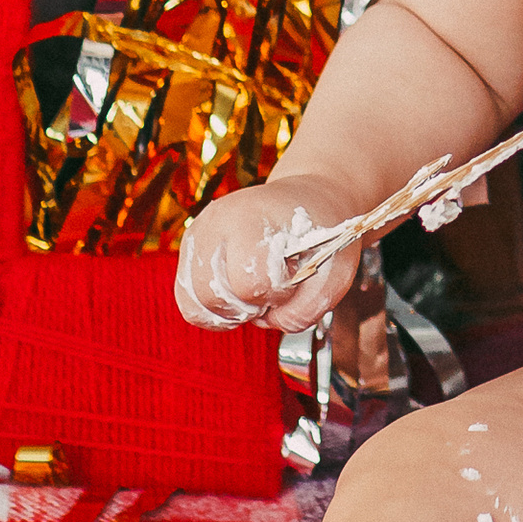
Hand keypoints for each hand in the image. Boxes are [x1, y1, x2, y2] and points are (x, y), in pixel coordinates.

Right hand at [175, 174, 363, 335]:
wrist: (307, 199)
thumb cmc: (321, 232)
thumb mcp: (335, 269)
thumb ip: (308, 307)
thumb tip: (273, 322)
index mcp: (251, 216)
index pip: (248, 280)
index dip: (275, 294)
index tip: (292, 279)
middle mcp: (215, 221)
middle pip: (214, 295)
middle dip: (249, 306)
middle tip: (274, 289)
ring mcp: (197, 234)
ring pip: (194, 303)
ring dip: (228, 311)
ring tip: (255, 293)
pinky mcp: (189, 249)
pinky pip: (187, 301)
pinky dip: (212, 310)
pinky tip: (238, 297)